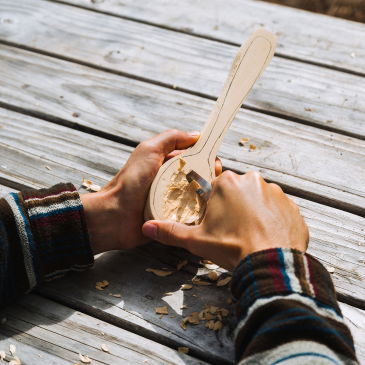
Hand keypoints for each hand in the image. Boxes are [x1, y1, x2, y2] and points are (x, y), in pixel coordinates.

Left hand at [80, 129, 221, 253]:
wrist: (115, 216)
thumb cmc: (130, 181)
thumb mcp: (148, 150)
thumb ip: (170, 138)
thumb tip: (196, 135)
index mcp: (167, 164)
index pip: (194, 157)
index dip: (207, 157)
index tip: (215, 161)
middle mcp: (172, 181)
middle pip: (200, 176)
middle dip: (210, 176)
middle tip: (213, 181)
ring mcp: (174, 201)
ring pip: (200, 196)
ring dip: (207, 195)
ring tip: (212, 197)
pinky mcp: (175, 219)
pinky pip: (193, 214)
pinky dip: (200, 212)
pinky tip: (208, 212)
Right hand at [142, 171, 308, 269]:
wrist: (271, 264)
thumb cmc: (233, 248)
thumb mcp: (197, 240)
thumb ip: (170, 231)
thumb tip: (147, 227)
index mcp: (228, 183)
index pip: (215, 189)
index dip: (214, 207)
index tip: (217, 222)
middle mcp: (253, 180)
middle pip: (237, 192)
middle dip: (233, 208)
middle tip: (232, 231)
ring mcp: (276, 192)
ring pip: (257, 200)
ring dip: (252, 213)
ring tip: (249, 235)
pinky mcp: (291, 207)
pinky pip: (277, 210)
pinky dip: (271, 221)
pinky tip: (265, 236)